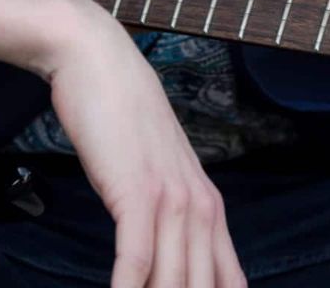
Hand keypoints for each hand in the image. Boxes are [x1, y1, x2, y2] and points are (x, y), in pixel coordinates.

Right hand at [40, 4, 245, 287]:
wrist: (99, 63)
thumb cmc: (121, 123)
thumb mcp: (154, 176)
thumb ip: (167, 218)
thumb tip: (165, 262)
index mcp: (209, 210)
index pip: (230, 284)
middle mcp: (200, 208)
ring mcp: (172, 200)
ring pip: (175, 281)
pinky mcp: (138, 192)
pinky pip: (138, 257)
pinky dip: (129, 287)